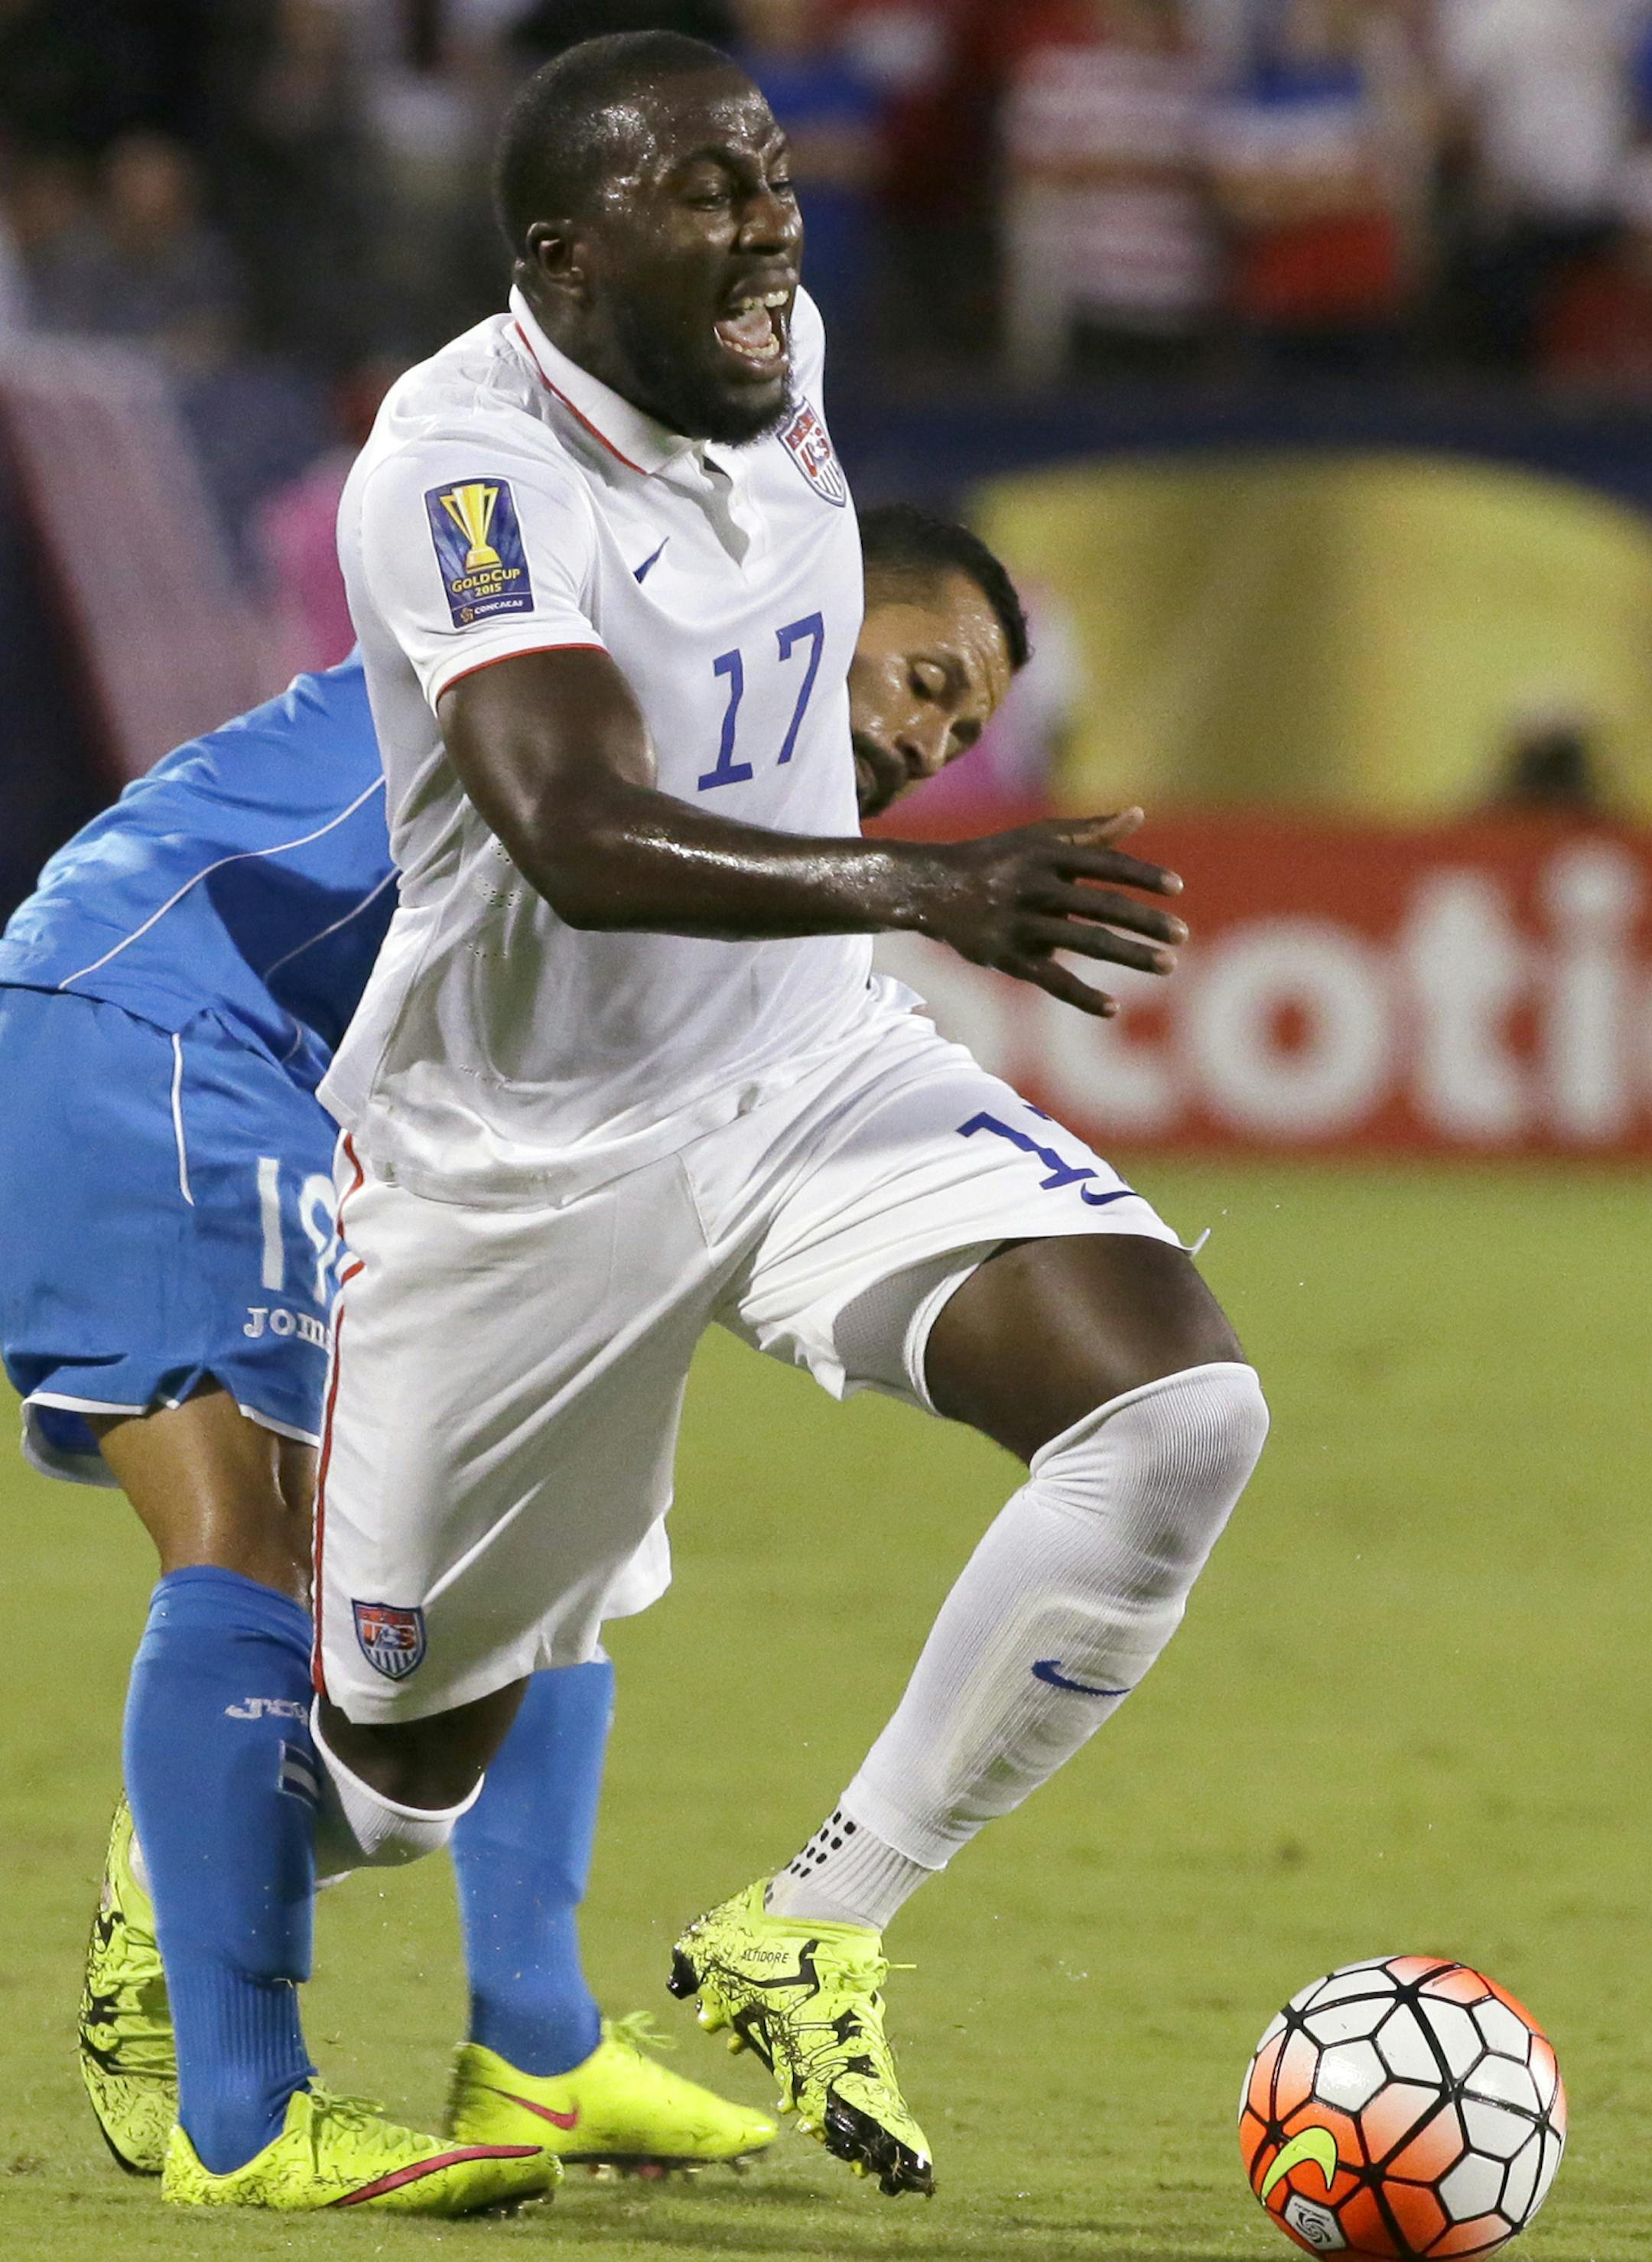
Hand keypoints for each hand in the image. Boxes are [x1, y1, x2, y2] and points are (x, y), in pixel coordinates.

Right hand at [906, 810, 1184, 1016]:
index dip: (1142, 875)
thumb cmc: (997, 859)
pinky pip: (1050, 979)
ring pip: (1084, 942)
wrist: (932, 888)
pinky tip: (1113, 1008)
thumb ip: (1090, 832)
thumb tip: (1137, 813)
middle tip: (1183, 936)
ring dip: (1129, 955)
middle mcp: (1034, 886)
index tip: (1176, 889)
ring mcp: (1020, 923)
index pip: (1105, 864)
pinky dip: (1081, 996)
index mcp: (1046, 853)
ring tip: (1168, 966)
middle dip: (1145, 921)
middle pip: (1101, 905)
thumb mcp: (1038, 838)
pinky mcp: (1006, 957)